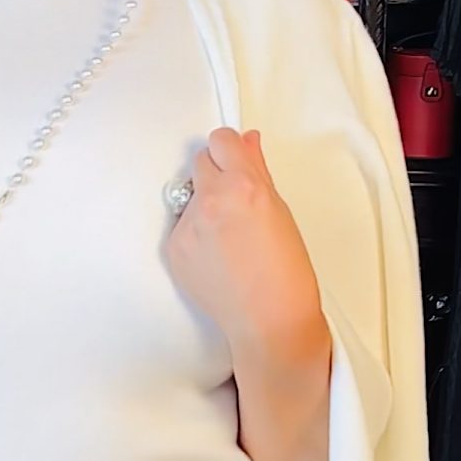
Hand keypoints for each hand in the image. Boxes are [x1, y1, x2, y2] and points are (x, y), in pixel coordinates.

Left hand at [163, 128, 323, 344]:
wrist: (269, 320)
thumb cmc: (285, 274)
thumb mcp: (279, 211)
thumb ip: (257, 170)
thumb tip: (246, 142)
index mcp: (243, 187)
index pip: (220, 140)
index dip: (229, 149)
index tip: (234, 157)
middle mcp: (211, 202)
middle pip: (200, 163)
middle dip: (217, 176)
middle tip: (236, 203)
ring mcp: (188, 227)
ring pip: (191, 197)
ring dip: (206, 206)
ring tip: (230, 238)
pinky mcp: (174, 249)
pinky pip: (181, 226)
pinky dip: (196, 234)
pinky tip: (218, 255)